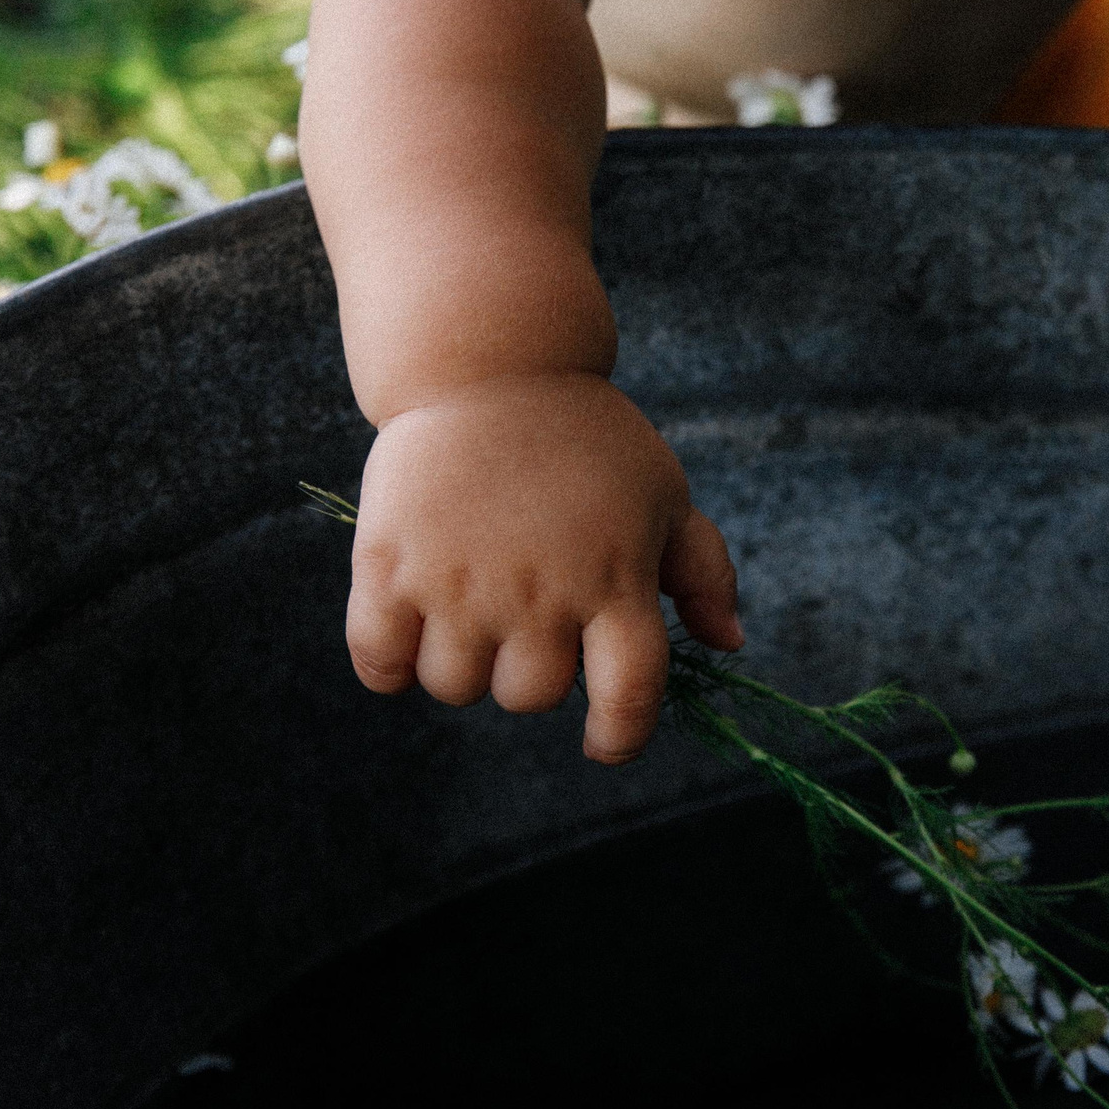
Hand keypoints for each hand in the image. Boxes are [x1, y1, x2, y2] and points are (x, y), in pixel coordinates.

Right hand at [345, 372, 743, 763]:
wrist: (489, 365)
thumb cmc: (585, 439)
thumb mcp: (662, 493)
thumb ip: (703, 572)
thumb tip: (728, 643)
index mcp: (616, 580)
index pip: (630, 695)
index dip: (622, 736)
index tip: (606, 743)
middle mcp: (541, 592)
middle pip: (530, 697)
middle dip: (527, 673)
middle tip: (522, 618)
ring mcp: (462, 582)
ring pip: (455, 687)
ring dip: (461, 665)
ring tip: (467, 606)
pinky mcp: (389, 566)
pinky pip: (380, 664)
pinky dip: (388, 665)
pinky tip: (406, 629)